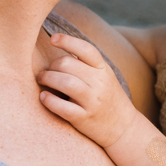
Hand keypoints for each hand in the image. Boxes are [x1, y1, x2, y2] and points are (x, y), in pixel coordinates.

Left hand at [37, 33, 136, 147]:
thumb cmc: (108, 98)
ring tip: (42, 80)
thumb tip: (59, 50)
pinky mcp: (84, 118)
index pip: (85, 49)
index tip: (52, 38)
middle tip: (45, 71)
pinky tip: (43, 97)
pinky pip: (62, 107)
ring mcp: (92, 101)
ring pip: (64, 82)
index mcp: (103, 69)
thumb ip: (86, 65)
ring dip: (47, 78)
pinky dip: (48, 100)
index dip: (67, 41)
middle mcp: (100, 83)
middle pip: (67, 64)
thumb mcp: (104, 77)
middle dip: (51, 66)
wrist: (123, 127)